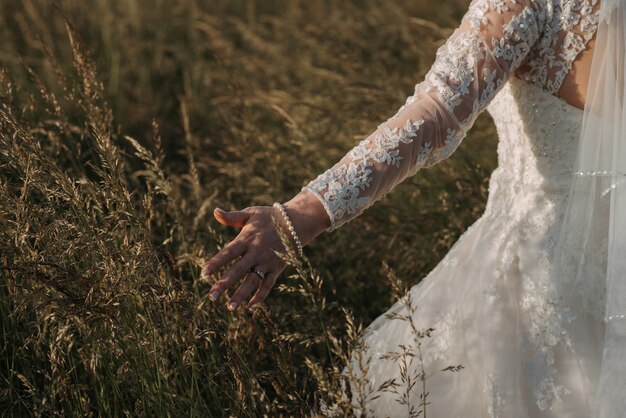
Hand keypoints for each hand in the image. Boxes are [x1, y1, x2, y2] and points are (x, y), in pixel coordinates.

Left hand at [202, 190, 330, 311]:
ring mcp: (267, 262)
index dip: (216, 263)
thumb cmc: (269, 217)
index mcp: (247, 238)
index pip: (228, 252)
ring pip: (252, 281)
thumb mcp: (251, 213)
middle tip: (211, 297)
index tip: (203, 274)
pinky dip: (260, 297)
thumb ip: (232, 217)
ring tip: (230, 307)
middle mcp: (256, 252)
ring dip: (241, 295)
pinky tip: (250, 308)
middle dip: (224, 284)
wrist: (297, 222)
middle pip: (238, 270)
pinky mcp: (276, 269)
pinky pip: (268, 285)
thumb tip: (215, 211)